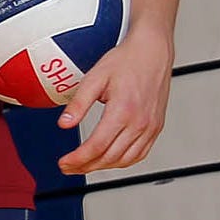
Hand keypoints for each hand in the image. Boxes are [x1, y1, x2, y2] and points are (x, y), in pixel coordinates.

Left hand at [57, 25, 171, 175]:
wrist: (152, 52)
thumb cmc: (126, 61)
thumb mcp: (94, 78)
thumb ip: (78, 104)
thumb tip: (63, 124)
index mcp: (123, 110)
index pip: (97, 146)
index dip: (77, 159)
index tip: (63, 163)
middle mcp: (140, 122)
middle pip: (109, 157)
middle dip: (85, 166)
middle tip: (68, 167)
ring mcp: (150, 126)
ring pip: (126, 160)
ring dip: (103, 167)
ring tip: (84, 166)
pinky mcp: (156, 127)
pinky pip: (140, 153)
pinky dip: (123, 162)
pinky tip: (108, 160)